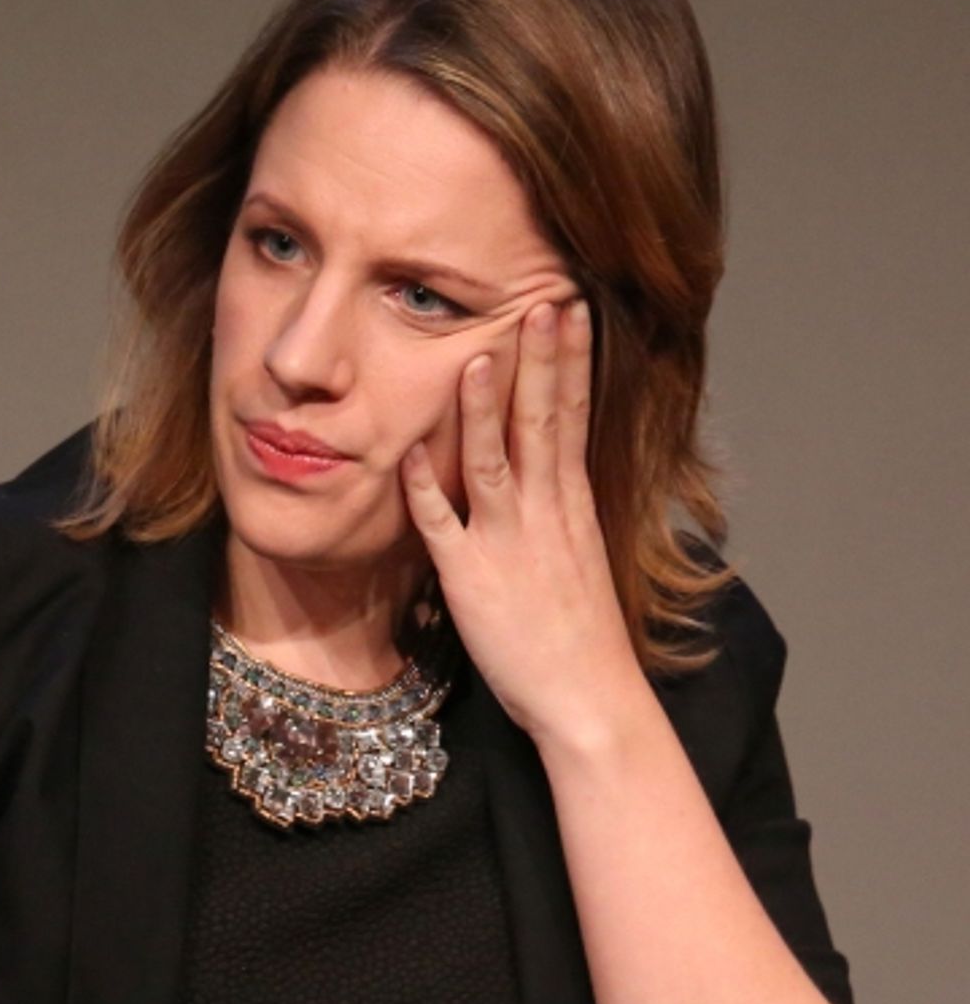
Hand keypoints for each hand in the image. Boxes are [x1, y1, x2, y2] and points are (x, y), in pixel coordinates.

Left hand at [400, 300, 649, 753]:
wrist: (591, 702)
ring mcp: (508, 543)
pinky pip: (444, 526)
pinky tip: (413, 450)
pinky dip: (428, 487)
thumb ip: (558, 510)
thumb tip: (547, 472)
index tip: (571, 311)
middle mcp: (546, 514)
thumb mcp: (580, 557)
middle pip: (543, 423)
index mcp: (572, 505)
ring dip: (488, 409)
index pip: (573, 417)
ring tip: (484, 354)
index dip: (571, 362)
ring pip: (496, 462)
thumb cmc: (583, 637)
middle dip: (543, 360)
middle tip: (543, 301)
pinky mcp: (471, 579)